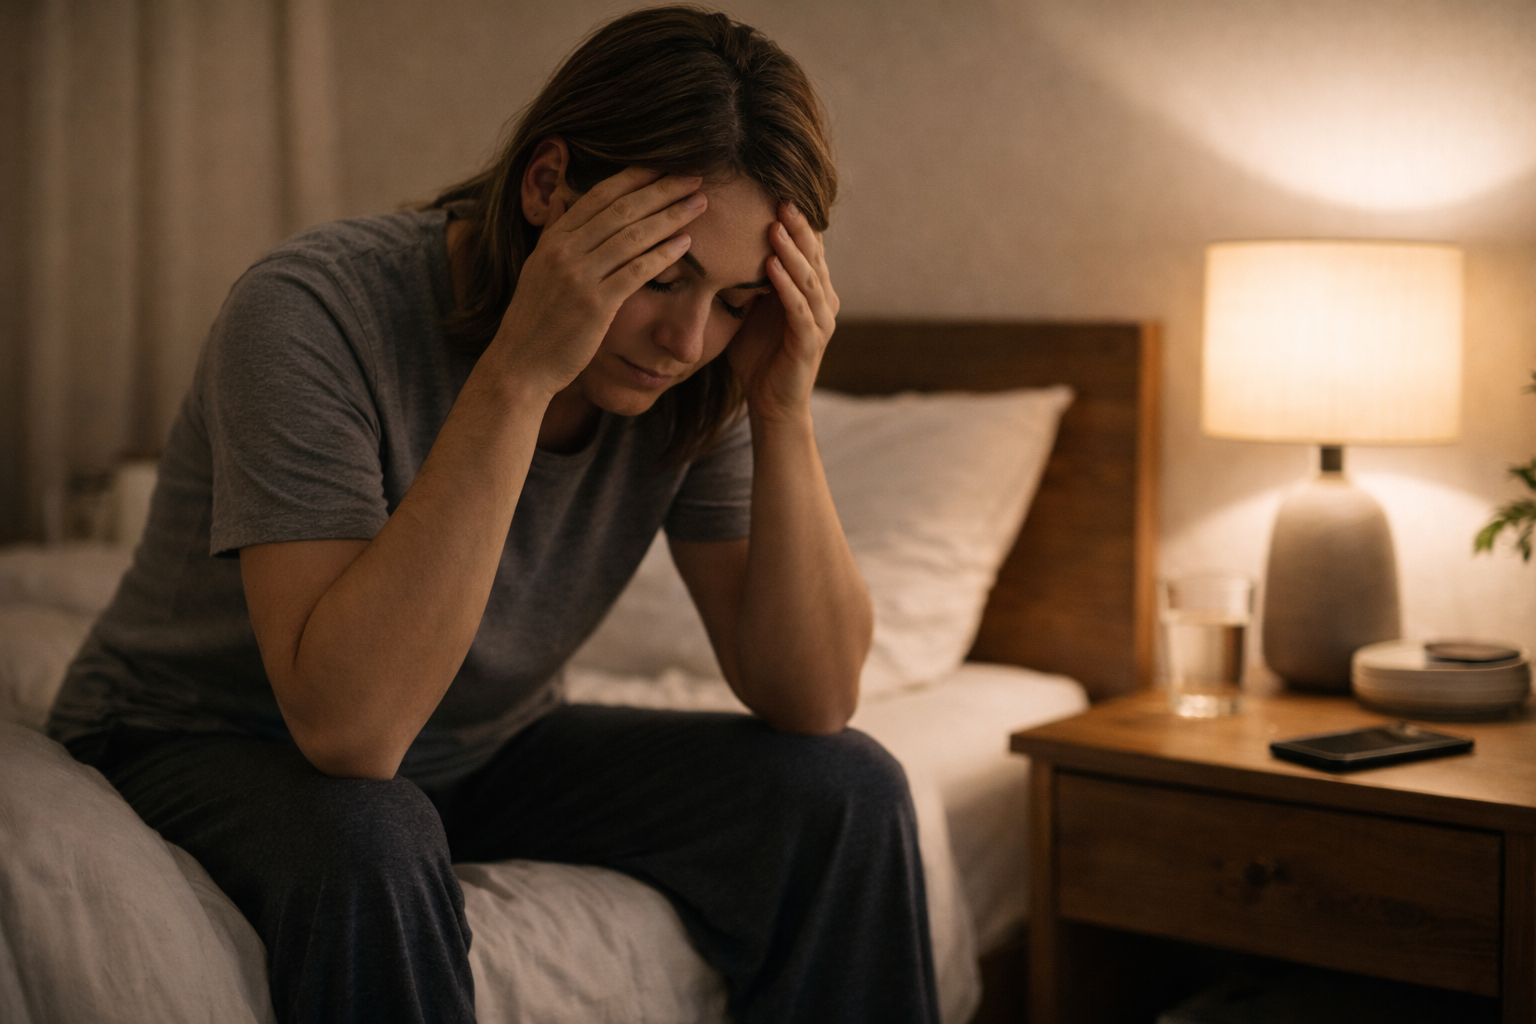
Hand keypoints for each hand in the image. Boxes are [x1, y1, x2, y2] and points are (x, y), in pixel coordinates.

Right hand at [487, 167, 707, 395]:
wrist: (520, 365)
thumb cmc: (534, 321)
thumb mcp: (536, 269)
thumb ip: (552, 233)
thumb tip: (561, 199)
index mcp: (553, 240)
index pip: (600, 196)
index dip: (635, 177)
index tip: (664, 165)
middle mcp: (564, 252)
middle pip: (622, 209)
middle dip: (661, 189)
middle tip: (694, 176)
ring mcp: (579, 278)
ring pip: (633, 236)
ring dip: (671, 216)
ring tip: (699, 203)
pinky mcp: (595, 306)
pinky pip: (636, 271)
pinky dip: (663, 254)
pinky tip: (685, 243)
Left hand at [728, 202, 839, 421]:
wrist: (770, 403)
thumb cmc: (758, 355)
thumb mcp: (750, 308)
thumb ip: (746, 279)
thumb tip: (718, 243)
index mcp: (811, 290)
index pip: (807, 247)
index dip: (795, 220)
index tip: (776, 190)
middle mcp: (823, 302)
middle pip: (813, 255)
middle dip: (797, 226)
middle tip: (781, 195)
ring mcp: (819, 322)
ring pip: (809, 278)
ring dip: (792, 251)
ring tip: (775, 224)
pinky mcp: (809, 343)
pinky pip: (799, 309)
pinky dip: (786, 286)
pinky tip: (772, 267)